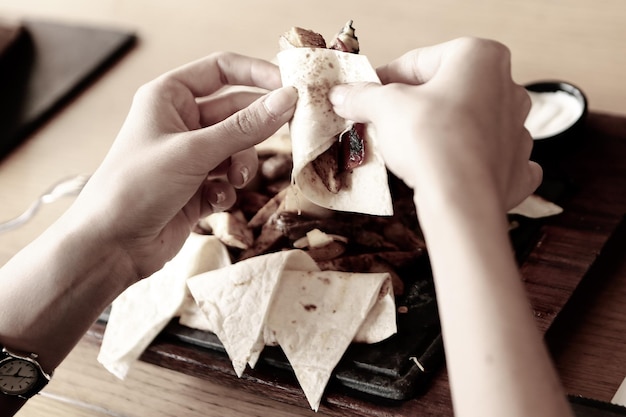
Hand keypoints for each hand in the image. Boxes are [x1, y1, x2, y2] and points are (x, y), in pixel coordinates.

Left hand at [70, 52, 296, 279]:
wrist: (111, 246)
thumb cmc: (137, 186)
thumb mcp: (195, 151)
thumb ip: (245, 126)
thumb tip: (288, 98)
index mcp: (170, 97)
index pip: (222, 70)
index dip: (257, 74)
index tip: (290, 86)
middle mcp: (181, 123)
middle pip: (236, 113)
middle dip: (256, 128)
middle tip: (288, 133)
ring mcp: (190, 157)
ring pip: (237, 150)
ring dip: (241, 165)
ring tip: (233, 181)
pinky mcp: (196, 188)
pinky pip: (228, 179)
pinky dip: (227, 190)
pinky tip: (213, 202)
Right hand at [329, 37, 541, 211]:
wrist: (460, 199)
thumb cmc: (429, 139)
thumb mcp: (385, 108)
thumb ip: (363, 95)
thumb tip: (342, 94)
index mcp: (480, 57)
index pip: (418, 62)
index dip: (385, 80)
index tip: (365, 96)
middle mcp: (507, 88)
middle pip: (447, 91)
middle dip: (415, 105)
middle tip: (382, 123)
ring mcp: (517, 130)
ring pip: (471, 124)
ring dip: (444, 132)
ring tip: (410, 150)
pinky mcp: (517, 168)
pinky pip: (493, 159)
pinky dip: (473, 163)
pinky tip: (455, 169)